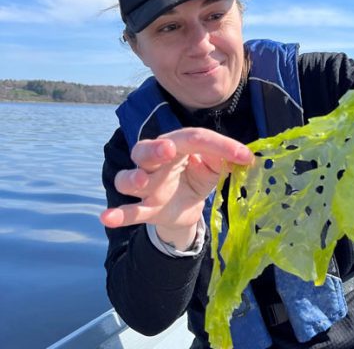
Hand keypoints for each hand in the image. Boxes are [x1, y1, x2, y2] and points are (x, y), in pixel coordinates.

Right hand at [100, 128, 253, 248]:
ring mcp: (147, 186)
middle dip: (155, 149)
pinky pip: (127, 211)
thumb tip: (244, 157)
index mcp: (177, 146)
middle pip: (146, 150)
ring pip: (129, 178)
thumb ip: (224, 160)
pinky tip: (106, 217)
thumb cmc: (198, 177)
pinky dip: (117, 215)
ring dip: (133, 179)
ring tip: (141, 182)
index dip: (220, 146)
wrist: (187, 208)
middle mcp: (155, 162)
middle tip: (168, 149)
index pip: (194, 139)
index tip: (244, 156)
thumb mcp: (214, 168)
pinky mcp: (144, 208)